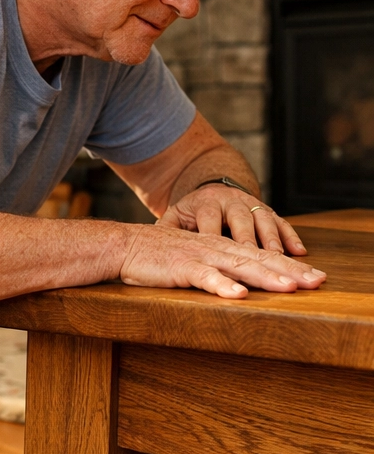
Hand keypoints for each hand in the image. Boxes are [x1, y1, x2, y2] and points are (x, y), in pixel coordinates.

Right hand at [121, 223, 325, 299]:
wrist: (123, 244)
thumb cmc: (156, 256)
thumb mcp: (193, 259)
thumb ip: (216, 269)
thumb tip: (240, 286)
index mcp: (221, 248)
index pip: (263, 256)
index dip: (290, 266)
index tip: (315, 277)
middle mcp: (217, 249)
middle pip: (260, 260)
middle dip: (291, 271)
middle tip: (318, 281)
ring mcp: (200, 257)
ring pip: (239, 267)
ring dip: (266, 277)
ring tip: (291, 287)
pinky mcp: (180, 267)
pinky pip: (204, 277)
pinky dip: (222, 285)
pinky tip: (238, 294)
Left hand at [157, 184, 306, 255]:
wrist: (208, 190)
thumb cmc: (187, 214)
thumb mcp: (173, 219)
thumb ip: (165, 229)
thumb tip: (153, 241)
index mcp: (205, 204)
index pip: (211, 223)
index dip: (217, 240)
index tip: (220, 261)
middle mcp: (230, 202)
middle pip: (243, 223)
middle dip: (254, 244)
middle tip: (260, 262)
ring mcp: (250, 205)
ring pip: (265, 222)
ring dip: (276, 243)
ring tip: (285, 261)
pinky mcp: (264, 210)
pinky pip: (280, 222)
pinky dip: (290, 236)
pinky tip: (300, 252)